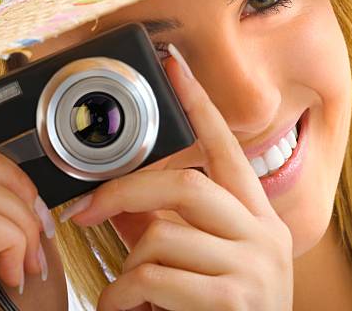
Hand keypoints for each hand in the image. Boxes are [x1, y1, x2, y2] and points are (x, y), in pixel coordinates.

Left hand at [59, 44, 293, 310]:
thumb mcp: (203, 265)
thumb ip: (172, 229)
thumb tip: (124, 199)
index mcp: (257, 218)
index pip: (227, 148)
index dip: (199, 105)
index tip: (175, 65)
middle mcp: (263, 234)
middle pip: (185, 185)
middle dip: (127, 193)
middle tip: (87, 208)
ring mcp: (255, 265)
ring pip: (163, 234)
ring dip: (128, 266)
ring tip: (126, 291)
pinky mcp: (235, 299)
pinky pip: (155, 275)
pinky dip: (125, 294)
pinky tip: (129, 310)